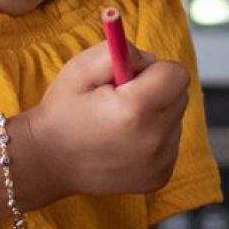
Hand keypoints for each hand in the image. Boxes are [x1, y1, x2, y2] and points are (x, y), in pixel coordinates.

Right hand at [22, 40, 188, 200]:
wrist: (49, 160)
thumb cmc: (63, 110)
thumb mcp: (81, 67)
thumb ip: (120, 52)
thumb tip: (148, 59)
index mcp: (136, 110)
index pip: (176, 75)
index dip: (153, 69)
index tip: (130, 76)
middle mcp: (154, 140)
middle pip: (179, 95)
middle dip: (157, 89)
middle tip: (124, 96)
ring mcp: (160, 163)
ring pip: (175, 119)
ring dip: (156, 113)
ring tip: (121, 122)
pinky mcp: (160, 177)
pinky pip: (170, 142)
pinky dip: (154, 136)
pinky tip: (125, 140)